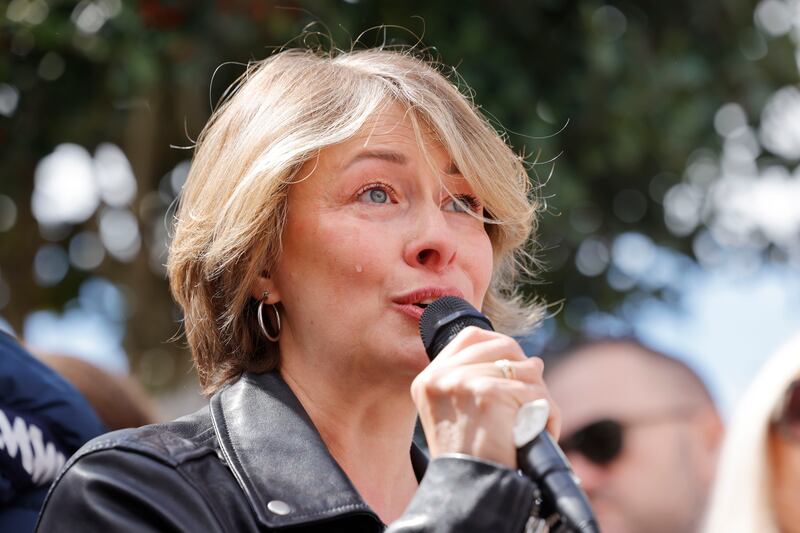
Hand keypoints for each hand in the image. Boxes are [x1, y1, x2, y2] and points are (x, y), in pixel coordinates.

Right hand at [410, 326, 559, 468]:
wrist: (469, 490)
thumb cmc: (471, 459)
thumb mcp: (459, 413)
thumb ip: (478, 380)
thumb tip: (532, 361)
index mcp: (428, 379)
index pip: (471, 337)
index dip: (500, 345)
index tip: (516, 366)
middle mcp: (440, 376)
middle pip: (503, 347)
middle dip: (527, 370)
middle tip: (533, 398)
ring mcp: (462, 382)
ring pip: (525, 368)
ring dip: (541, 395)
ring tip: (538, 420)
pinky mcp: (487, 392)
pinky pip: (534, 392)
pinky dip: (548, 413)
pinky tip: (543, 431)